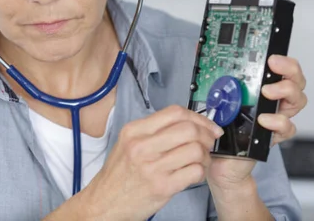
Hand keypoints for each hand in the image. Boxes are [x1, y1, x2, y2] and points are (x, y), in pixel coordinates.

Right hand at [78, 105, 223, 220]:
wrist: (105, 201)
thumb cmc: (119, 174)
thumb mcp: (127, 143)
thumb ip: (152, 131)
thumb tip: (187, 123)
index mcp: (134, 131)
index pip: (175, 113)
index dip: (198, 117)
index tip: (207, 126)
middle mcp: (141, 146)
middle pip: (188, 129)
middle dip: (206, 135)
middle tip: (208, 142)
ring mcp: (152, 167)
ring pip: (195, 150)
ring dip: (205, 155)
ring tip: (200, 160)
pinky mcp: (162, 187)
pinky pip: (195, 172)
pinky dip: (201, 171)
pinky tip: (193, 173)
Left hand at [207, 54, 307, 190]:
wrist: (216, 160)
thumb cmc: (216, 127)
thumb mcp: (210, 97)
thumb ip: (209, 75)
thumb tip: (199, 50)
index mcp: (258, 88)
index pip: (279, 69)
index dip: (281, 60)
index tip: (270, 55)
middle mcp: (270, 102)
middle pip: (294, 81)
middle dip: (288, 70)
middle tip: (272, 67)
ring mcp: (273, 118)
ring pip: (296, 101)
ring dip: (284, 92)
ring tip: (268, 92)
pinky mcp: (272, 137)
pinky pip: (287, 128)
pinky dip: (278, 122)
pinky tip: (265, 119)